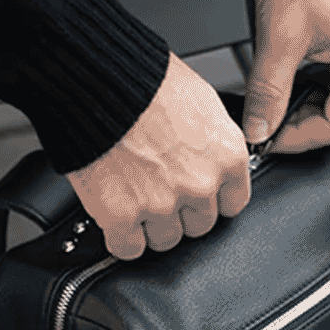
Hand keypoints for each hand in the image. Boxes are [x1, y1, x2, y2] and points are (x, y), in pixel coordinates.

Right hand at [64, 51, 250, 260]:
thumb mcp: (201, 101)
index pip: (232, 204)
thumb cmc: (144, 80)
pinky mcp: (122, 215)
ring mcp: (161, 203)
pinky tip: (116, 219)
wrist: (97, 80)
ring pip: (165, 240)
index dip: (211, 200)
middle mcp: (199, 184)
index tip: (198, 196)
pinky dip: (121, 239)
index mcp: (226, 156)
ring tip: (134, 198)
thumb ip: (213, 140)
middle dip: (180, 212)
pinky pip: (128, 249)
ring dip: (150, 226)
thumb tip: (212, 158)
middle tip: (158, 190)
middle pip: (199, 226)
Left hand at [243, 0, 329, 152]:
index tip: (266, 139)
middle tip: (263, 124)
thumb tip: (259, 129)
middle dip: (298, 123)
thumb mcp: (278, 38)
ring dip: (301, 104)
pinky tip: (285, 80)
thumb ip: (268, 93)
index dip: (297, 139)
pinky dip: (307, 85)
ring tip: (271, 99)